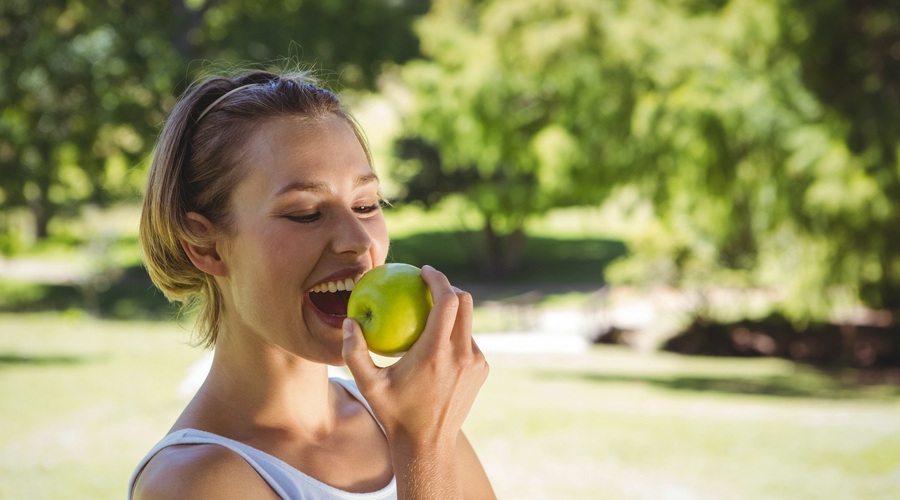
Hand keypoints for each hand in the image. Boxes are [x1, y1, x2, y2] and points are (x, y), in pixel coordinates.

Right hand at [341, 265, 488, 447]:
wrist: (427, 446)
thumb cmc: (394, 413)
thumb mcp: (368, 385)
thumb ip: (354, 352)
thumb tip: (348, 321)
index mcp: (436, 352)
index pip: (447, 301)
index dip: (438, 279)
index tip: (424, 271)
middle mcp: (461, 354)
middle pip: (466, 302)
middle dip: (449, 287)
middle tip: (428, 286)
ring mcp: (476, 363)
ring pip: (468, 322)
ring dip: (452, 313)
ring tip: (430, 314)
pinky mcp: (482, 370)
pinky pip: (470, 342)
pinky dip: (456, 334)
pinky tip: (438, 341)